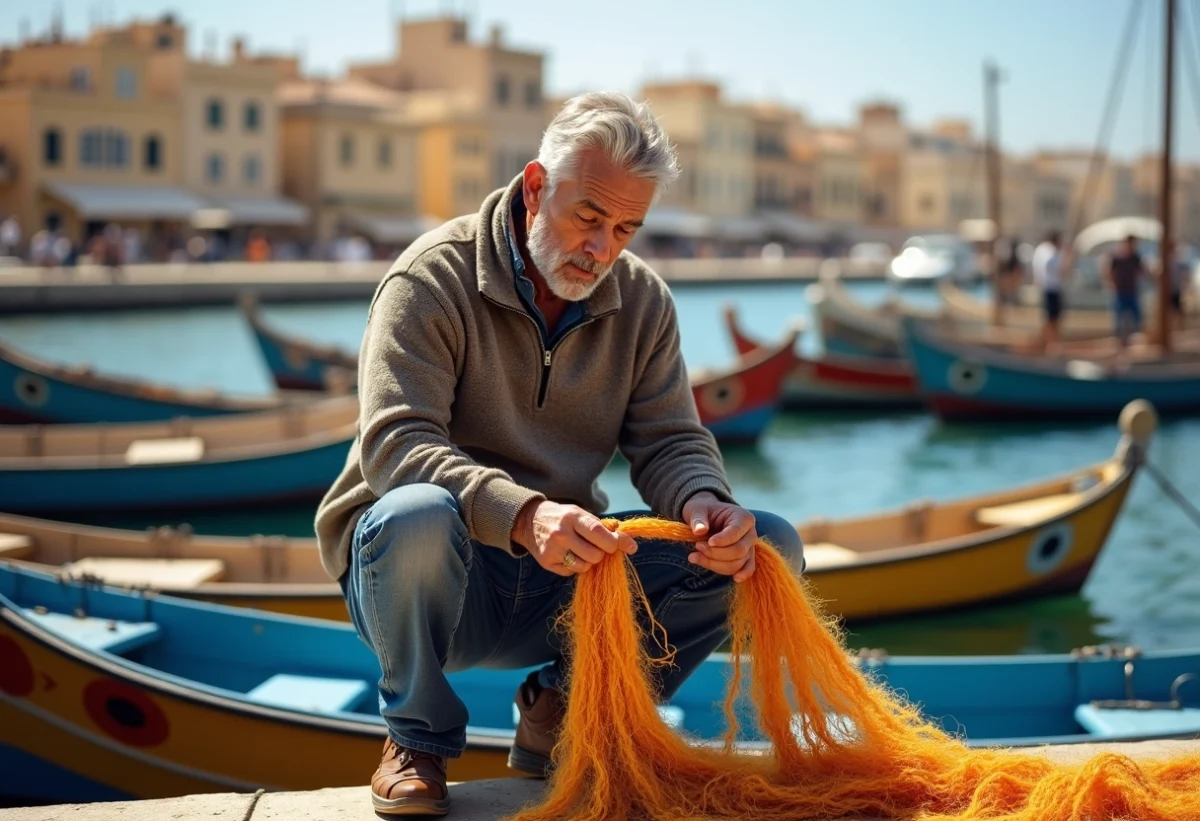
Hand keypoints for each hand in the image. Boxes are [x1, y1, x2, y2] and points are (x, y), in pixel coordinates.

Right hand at [512, 500, 636, 576]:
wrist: (530, 521)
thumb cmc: (564, 517)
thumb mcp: (582, 515)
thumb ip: (605, 529)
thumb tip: (631, 545)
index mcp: (573, 517)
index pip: (600, 533)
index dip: (616, 542)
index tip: (626, 546)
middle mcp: (561, 534)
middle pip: (596, 555)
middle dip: (602, 553)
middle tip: (596, 546)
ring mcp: (552, 550)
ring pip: (585, 566)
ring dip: (589, 561)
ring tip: (581, 549)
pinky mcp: (547, 563)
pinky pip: (572, 572)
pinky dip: (575, 566)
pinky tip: (568, 554)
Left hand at [682, 492, 756, 581]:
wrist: (707, 517)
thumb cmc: (704, 511)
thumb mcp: (697, 509)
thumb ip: (698, 518)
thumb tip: (699, 530)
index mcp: (743, 517)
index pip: (736, 532)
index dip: (722, 540)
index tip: (706, 542)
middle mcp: (750, 533)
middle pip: (738, 551)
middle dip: (715, 553)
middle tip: (697, 546)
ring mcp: (749, 547)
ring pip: (737, 563)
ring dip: (714, 564)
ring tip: (694, 556)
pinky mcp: (745, 558)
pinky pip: (746, 569)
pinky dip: (742, 574)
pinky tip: (735, 578)